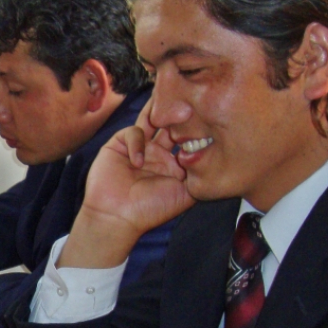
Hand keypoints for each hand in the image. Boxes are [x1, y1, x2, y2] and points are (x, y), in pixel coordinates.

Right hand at [60, 106, 195, 268]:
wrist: (118, 218)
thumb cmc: (151, 210)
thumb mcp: (186, 194)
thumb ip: (199, 173)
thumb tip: (210, 150)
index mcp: (175, 163)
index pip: (188, 137)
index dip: (195, 129)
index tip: (203, 125)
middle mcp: (158, 152)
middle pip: (171, 124)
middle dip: (178, 115)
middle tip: (186, 110)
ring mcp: (139, 147)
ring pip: (151, 119)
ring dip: (159, 114)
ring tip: (166, 116)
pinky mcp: (119, 145)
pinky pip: (133, 132)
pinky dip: (137, 143)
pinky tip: (138, 163)